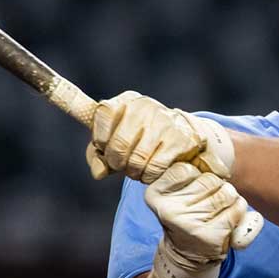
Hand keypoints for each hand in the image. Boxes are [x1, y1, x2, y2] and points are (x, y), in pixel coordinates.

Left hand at [86, 90, 234, 182]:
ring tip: (136, 171)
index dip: (100, 138)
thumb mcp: (114, 140)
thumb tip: (99, 173)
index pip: (103, 114)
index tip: (106, 147)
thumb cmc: (139, 139)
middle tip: (122, 166)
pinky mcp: (180, 139)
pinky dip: (149, 176)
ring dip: (133, 173)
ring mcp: (164, 122)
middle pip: (119, 144)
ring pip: (137, 160)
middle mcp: (145, 106)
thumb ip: (97, 155)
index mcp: (126, 100)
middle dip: (116, 163)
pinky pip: (155, 168)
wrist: (181, 134)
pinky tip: (150, 173)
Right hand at [145, 163, 250, 277]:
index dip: (197, 175)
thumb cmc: (186, 215)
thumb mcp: (175, 193)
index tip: (193, 187)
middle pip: (210, 179)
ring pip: (226, 192)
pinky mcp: (210, 236)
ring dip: (230, 198)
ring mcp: (190, 224)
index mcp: (155, 195)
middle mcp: (169, 210)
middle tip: (207, 201)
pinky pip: (237, 209)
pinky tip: (228, 218)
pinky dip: (239, 210)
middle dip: (216, 186)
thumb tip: (208, 149)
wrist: (187, 254)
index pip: (186, 168)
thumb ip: (186, 173)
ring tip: (218, 209)